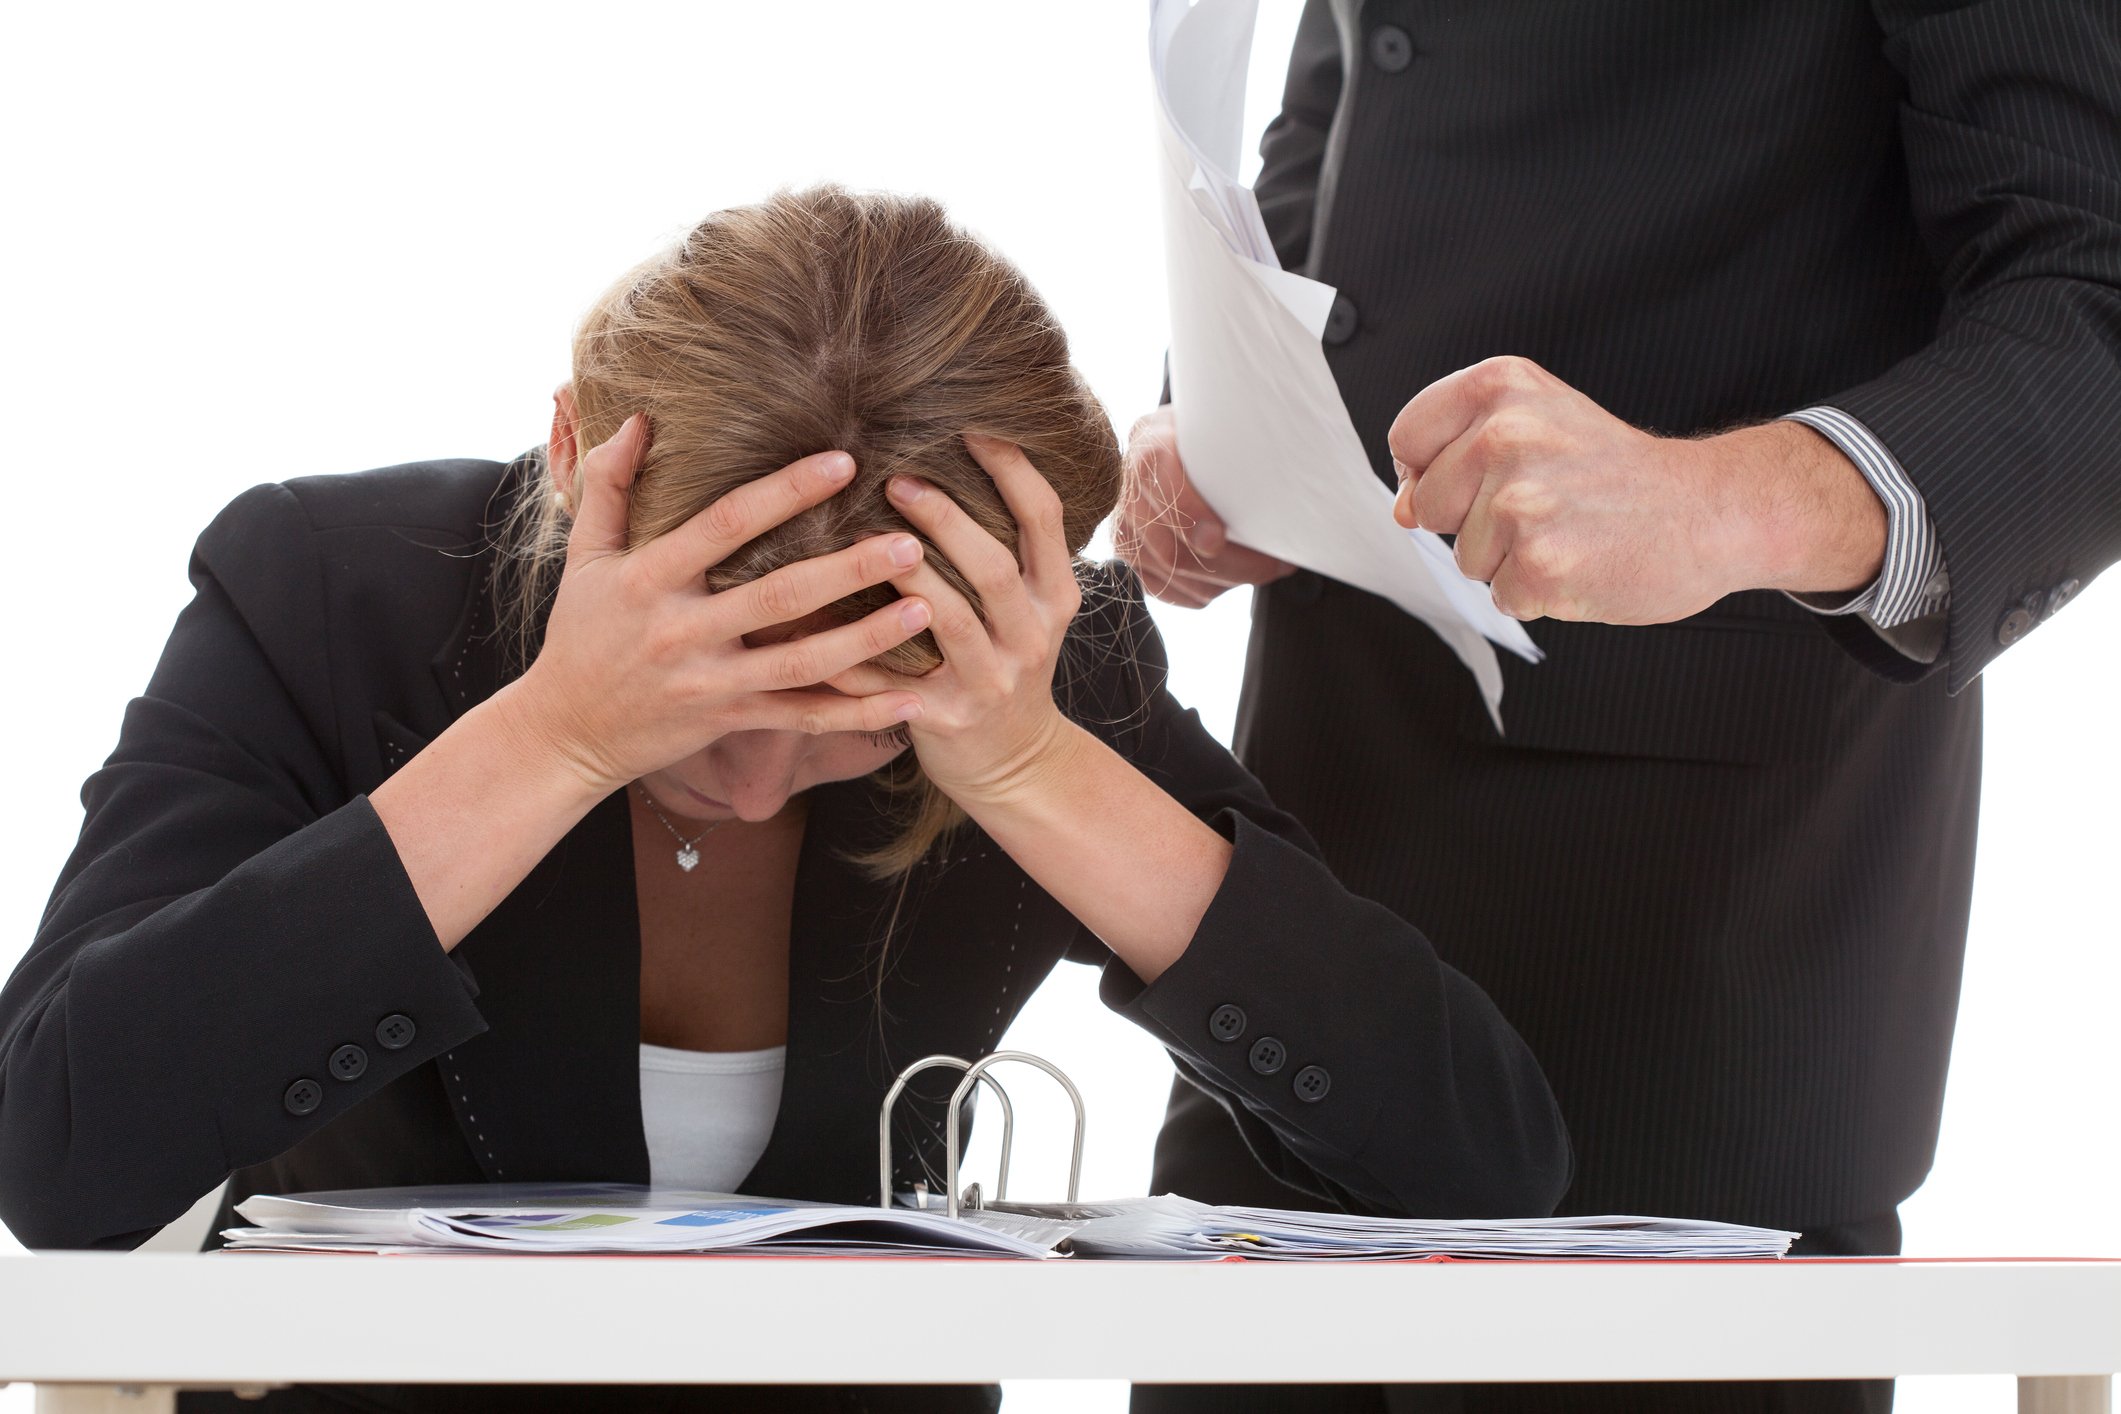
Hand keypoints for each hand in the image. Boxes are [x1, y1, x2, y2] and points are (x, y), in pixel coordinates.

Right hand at [515, 413, 930, 792]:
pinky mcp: (730, 722)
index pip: (726, 525)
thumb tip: (637, 418)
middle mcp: (683, 631)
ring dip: (868, 639)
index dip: (785, 492)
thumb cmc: (579, 636)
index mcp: (649, 579)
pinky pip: (802, 719)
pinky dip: (859, 715)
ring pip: (802, 663)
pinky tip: (911, 700)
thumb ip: (609, 484)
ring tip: (925, 608)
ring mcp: (711, 683)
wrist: (563, 735)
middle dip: (849, 568)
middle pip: (779, 596)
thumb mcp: (584, 556)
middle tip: (912, 541)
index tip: (843, 462)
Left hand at [830, 435, 1083, 807]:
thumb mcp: (1032, 608)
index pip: (1044, 519)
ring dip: (904, 576)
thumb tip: (956, 460)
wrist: (1016, 764)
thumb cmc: (1007, 663)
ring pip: (949, 621)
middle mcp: (1031, 636)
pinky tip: (812, 625)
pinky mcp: (948, 719)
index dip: (1013, 469)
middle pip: (992, 568)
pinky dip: (851, 655)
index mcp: (1056, 597)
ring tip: (863, 539)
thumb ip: (1009, 550)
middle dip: (946, 519)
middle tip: (897, 480)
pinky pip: (891, 683)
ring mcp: (992, 681)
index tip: (973, 427)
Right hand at [1115, 405, 1293, 607]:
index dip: (1186, 513)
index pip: (1156, 477)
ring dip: (1227, 579)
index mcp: (1150, 442)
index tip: (1217, 539)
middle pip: (1168, 547)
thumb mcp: (1227, 429)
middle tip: (1275, 563)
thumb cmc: (1215, 439)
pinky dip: (1207, 590)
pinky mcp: (1132, 559)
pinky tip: (1234, 576)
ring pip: (1173, 575)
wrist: (1182, 448)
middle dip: (1229, 563)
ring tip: (1266, 568)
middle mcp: (1127, 487)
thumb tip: (1285, 496)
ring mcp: (1123, 526)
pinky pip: (1168, 591)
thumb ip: (1242, 449)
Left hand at [1388, 357, 1885, 623]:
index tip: (1477, 479)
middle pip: (1427, 507)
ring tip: (1570, 531)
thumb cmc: (1620, 472)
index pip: (1407, 440)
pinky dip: (1539, 594)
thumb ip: (1458, 454)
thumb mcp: (1538, 421)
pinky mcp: (1540, 564)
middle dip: (1473, 522)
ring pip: (1466, 558)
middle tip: (1545, 505)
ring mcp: (1522, 503)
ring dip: (1511, 560)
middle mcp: (1506, 435)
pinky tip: (1582, 562)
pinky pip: (1503, 597)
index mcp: (1500, 387)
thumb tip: (1402, 508)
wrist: (1710, 510)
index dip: (1430, 471)